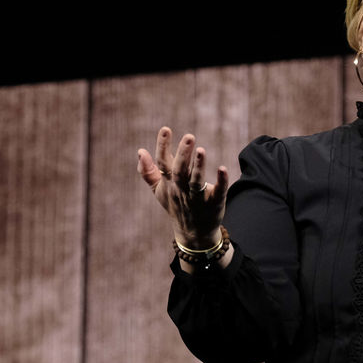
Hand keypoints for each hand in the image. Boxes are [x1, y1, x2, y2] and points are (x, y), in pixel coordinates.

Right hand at [136, 126, 229, 248]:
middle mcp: (181, 190)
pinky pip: (218, 192)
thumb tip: (140, 151)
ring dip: (198, 167)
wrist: (193, 234)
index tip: (166, 129)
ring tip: (201, 150)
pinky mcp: (214, 204)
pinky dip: (221, 182)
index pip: (163, 164)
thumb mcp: (160, 190)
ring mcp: (197, 198)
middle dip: (183, 154)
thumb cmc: (176, 206)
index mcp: (169, 184)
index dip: (163, 146)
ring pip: (196, 182)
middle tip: (189, 136)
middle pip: (180, 171)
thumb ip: (148, 172)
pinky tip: (222, 169)